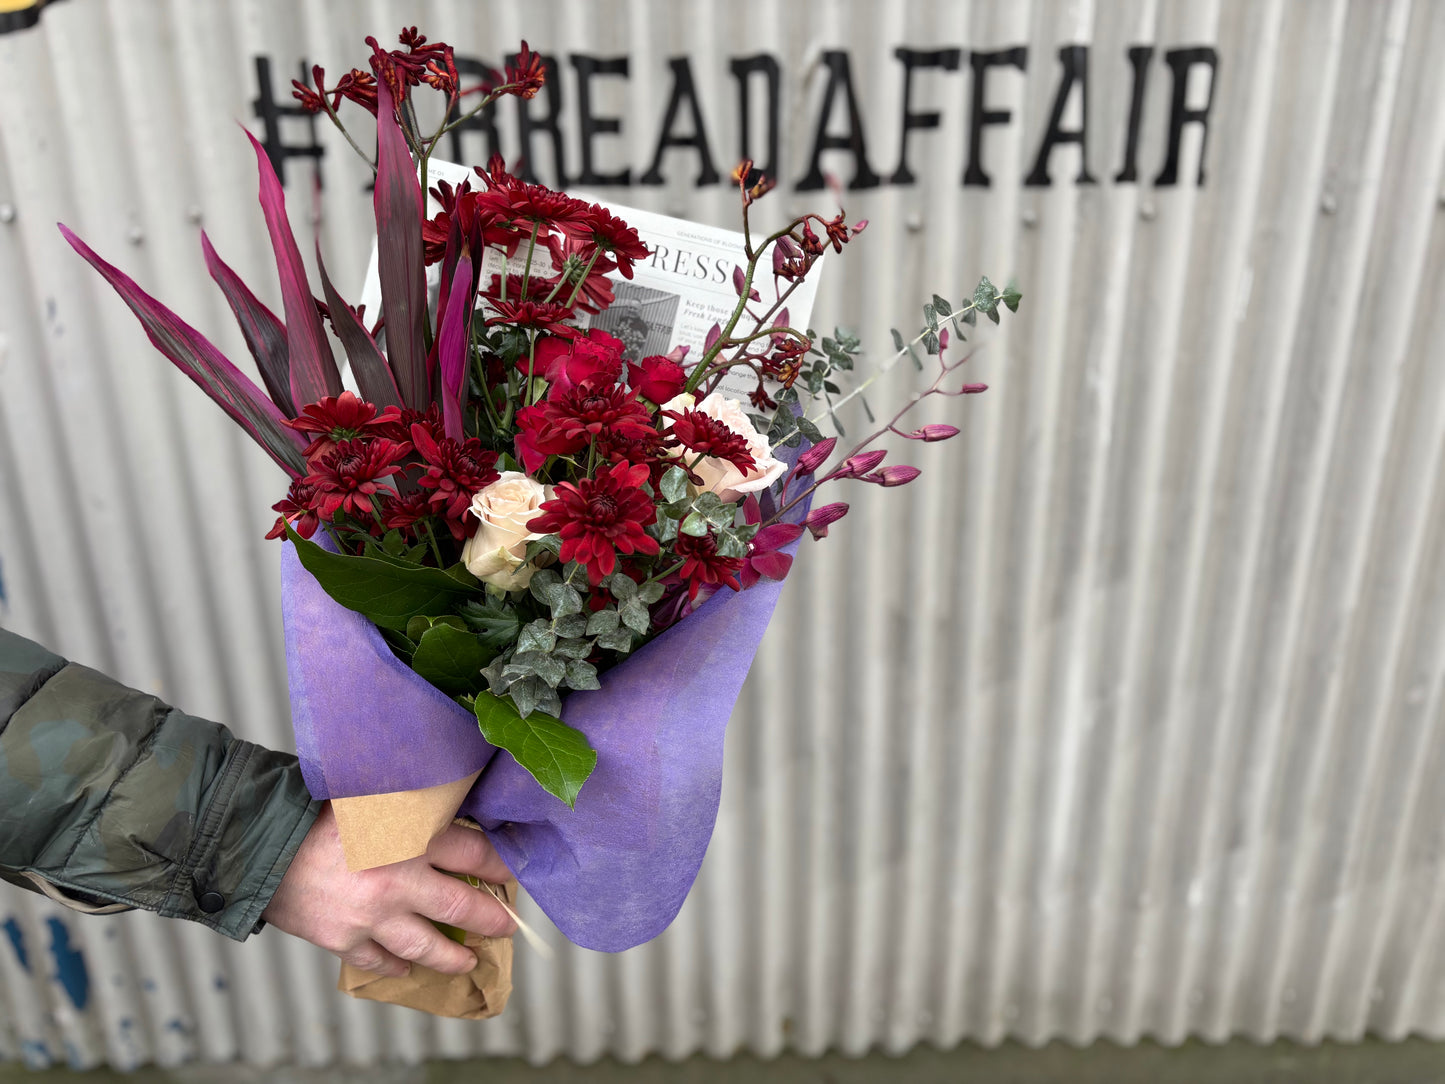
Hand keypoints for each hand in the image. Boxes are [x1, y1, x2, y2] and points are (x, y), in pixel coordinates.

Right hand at [261, 802, 515, 976]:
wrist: (259, 846)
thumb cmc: (316, 815)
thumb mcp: (375, 799)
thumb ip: (411, 812)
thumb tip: (448, 819)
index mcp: (411, 836)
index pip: (475, 852)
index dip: (499, 865)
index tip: (510, 873)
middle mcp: (399, 879)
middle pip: (462, 906)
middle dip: (492, 919)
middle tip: (506, 925)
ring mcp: (373, 916)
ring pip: (427, 945)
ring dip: (453, 956)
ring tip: (468, 961)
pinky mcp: (345, 939)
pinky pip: (381, 961)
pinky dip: (397, 967)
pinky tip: (407, 967)